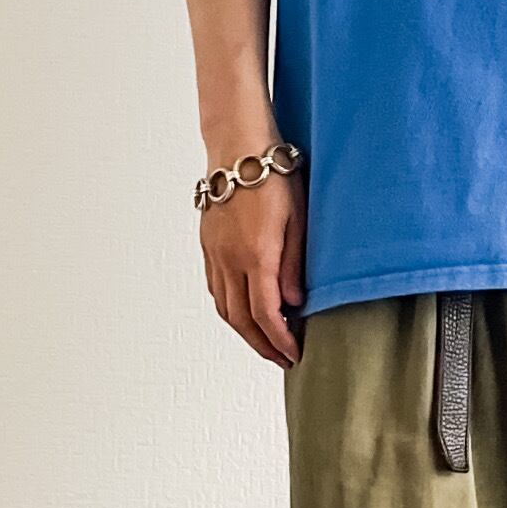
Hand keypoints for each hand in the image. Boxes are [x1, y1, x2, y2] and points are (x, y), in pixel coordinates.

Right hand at [200, 169, 305, 366]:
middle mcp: (230, 260)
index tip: (295, 354)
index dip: (280, 341)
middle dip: (262, 346)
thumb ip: (295, 265)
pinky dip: (229, 309)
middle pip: (241, 320)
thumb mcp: (298, 219)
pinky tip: (244, 312)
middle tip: (282, 359)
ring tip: (265, 342)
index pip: (266, 315)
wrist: (238, 148)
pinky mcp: (208, 245)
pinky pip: (215, 288)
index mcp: (256, 256)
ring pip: (224, 307)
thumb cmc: (275, 177)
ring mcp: (214, 253)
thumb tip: (295, 304)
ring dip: (244, 332)